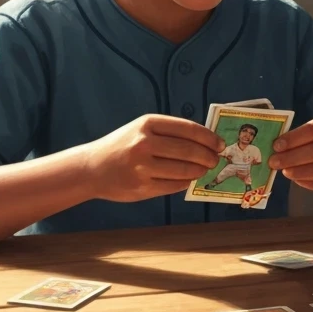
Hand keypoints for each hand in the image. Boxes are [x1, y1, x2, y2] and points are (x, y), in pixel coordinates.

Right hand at [86, 115, 224, 202]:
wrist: (93, 167)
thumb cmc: (122, 146)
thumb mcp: (141, 129)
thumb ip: (169, 133)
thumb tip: (204, 142)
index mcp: (147, 124)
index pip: (187, 129)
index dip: (208, 137)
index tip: (219, 143)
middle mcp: (144, 143)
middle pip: (189, 150)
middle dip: (208, 156)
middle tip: (215, 159)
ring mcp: (143, 167)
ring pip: (183, 170)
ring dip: (199, 170)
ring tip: (204, 169)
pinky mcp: (142, 187)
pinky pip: (173, 186)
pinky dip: (185, 182)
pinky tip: (188, 179)